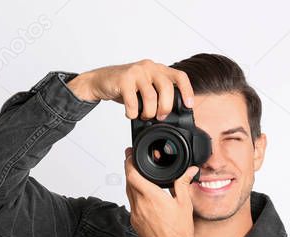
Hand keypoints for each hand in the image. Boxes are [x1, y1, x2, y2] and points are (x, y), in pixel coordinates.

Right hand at [67, 59, 194, 119]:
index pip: (180, 76)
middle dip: (165, 107)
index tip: (189, 105)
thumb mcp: (145, 88)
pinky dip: (133, 112)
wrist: (101, 80)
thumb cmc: (125, 86)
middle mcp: (150, 67)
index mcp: (158, 69)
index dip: (187, 91)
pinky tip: (130, 113)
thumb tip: (170, 115)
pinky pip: (133, 101)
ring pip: (151, 96)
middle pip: (167, 88)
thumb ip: (158, 95)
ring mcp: (136, 72)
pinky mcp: (124, 79)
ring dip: (148, 112)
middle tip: (160, 117)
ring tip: (143, 115)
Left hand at [123, 146, 196, 236]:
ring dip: (131, 183)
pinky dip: (135, 197)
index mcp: (151, 197)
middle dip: (130, 170)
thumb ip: (183, 183)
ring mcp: (135, 216)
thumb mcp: (184, 204)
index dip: (128, 162)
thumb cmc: (179, 232)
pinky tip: (143, 197)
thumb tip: (189, 170)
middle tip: (133, 161)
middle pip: (128, 182)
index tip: (129, 154)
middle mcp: (139, 206)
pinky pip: (132, 205)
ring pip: (128, 194)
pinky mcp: (135, 224)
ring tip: (139, 177)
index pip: (132, 174)